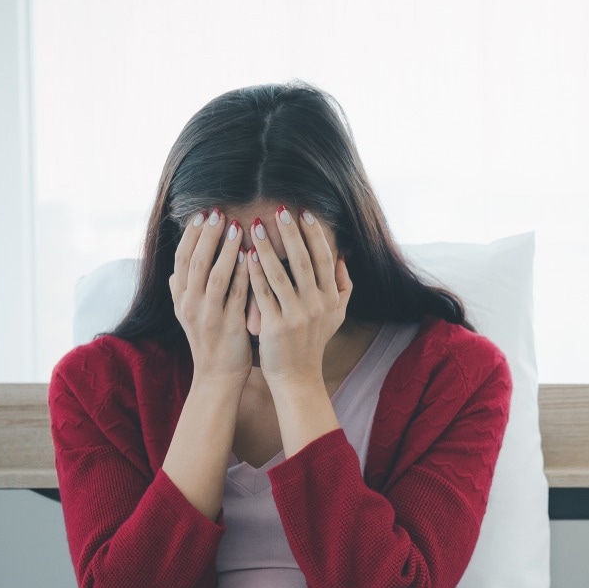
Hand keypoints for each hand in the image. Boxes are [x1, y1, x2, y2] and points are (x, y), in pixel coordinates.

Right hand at [169, 211, 250, 386]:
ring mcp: (208, 315)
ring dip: (225, 249)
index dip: (191, 235)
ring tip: (237, 226)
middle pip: (196, 262)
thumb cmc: (207, 339)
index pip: (181, 259)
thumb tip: (174, 271)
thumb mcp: (187, 314)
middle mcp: (189, 304)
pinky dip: (242, 274)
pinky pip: (236, 295)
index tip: (201, 214)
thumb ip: (181, 291)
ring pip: (214, 276)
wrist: (217, 375)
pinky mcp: (229, 325)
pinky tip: (250, 256)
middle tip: (217, 212)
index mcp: (180, 298)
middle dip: (207, 235)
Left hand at [243, 205, 350, 389]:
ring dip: (267, 248)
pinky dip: (254, 273)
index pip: (323, 259)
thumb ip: (343, 287)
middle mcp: (316, 305)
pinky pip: (262, 293)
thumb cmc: (313, 343)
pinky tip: (245, 255)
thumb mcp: (336, 316)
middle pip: (303, 261)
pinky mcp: (275, 326)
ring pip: (280, 274)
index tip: (304, 213)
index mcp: (330, 298)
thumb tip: (342, 258)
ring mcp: (296, 316)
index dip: (314, 235)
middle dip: (291, 233)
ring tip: (254, 226)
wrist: (297, 378)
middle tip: (279, 210)